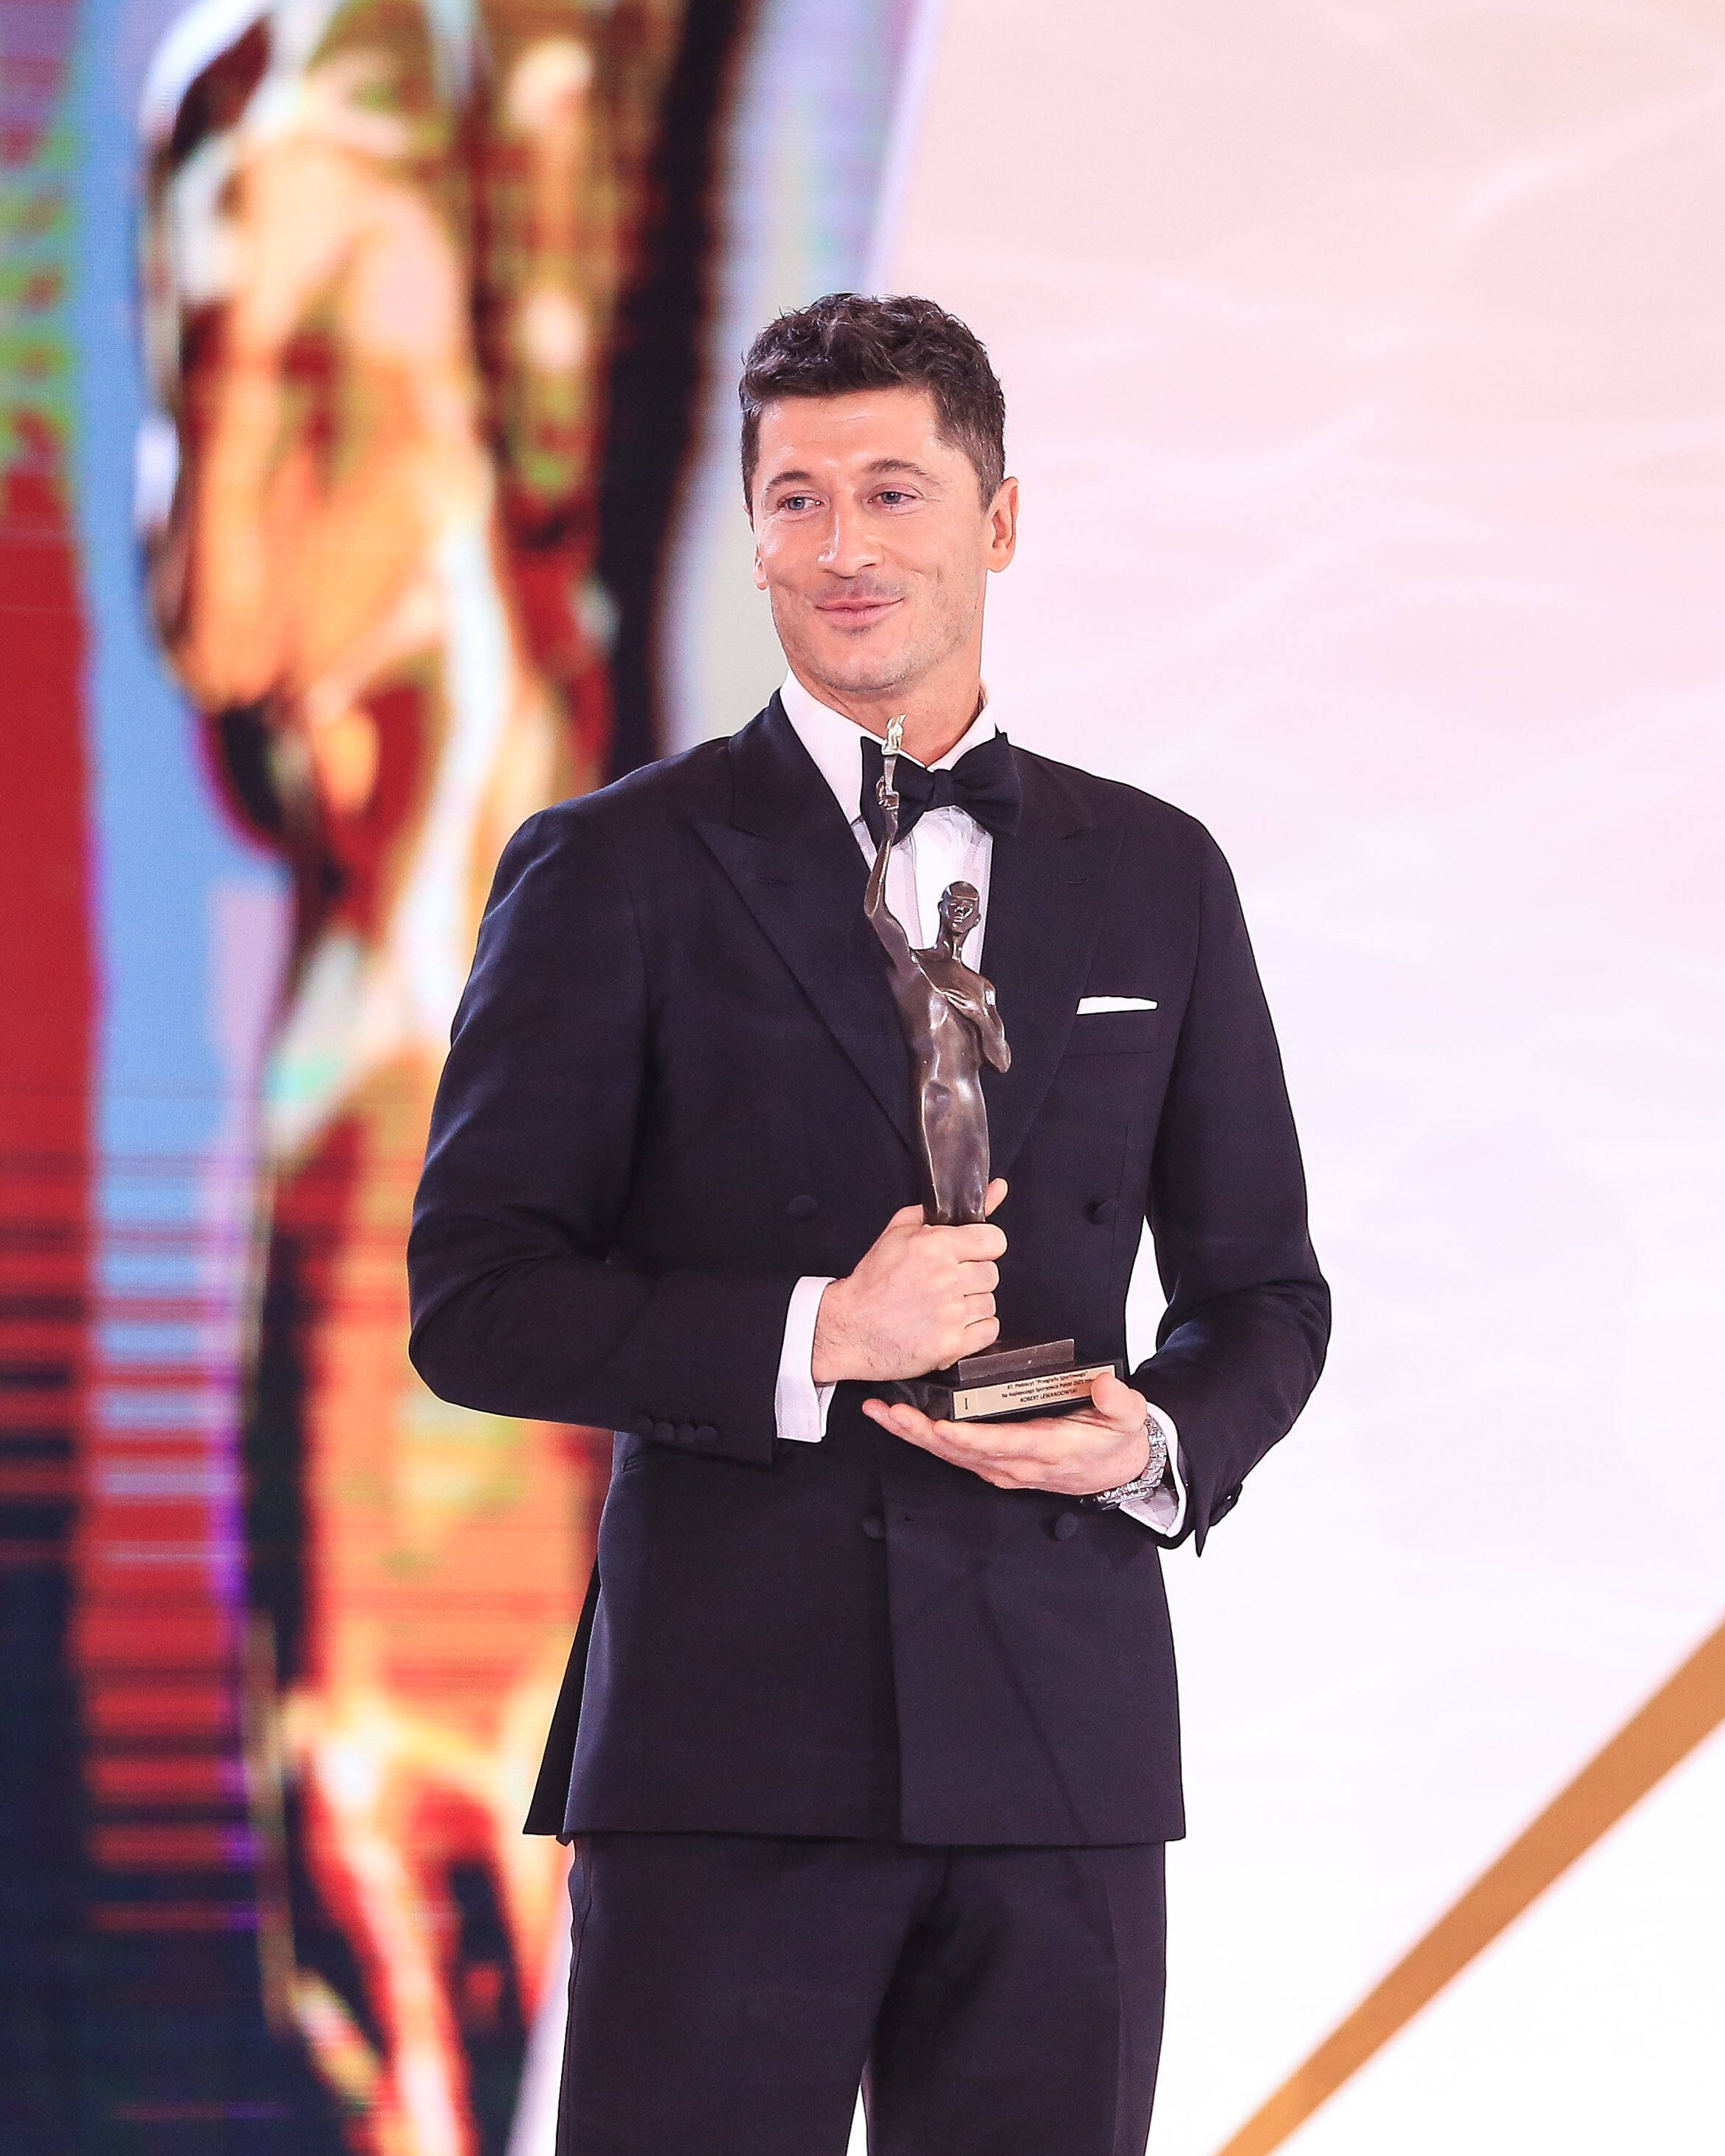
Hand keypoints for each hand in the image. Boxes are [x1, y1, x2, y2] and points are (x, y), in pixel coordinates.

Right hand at [811, 1180, 1007, 1383]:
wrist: (850, 1327)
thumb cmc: (874, 1279)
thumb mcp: (901, 1231)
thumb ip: (950, 1209)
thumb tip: (998, 1188)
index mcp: (935, 1246)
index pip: (995, 1241)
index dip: (983, 1247)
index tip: (969, 1254)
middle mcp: (946, 1279)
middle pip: (991, 1274)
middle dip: (972, 1277)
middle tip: (946, 1283)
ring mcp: (950, 1314)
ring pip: (990, 1302)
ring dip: (972, 1304)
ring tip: (944, 1305)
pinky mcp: (951, 1345)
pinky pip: (989, 1330)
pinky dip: (975, 1330)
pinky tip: (951, 1325)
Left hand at [860, 1368, 1152, 1496]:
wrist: (1118, 1468)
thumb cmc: (1116, 1438)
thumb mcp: (1128, 1417)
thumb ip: (1118, 1401)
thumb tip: (1102, 1385)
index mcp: (1048, 1448)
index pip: (1001, 1444)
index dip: (968, 1439)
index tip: (939, 1427)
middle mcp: (1018, 1463)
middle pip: (961, 1452)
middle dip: (921, 1434)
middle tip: (889, 1413)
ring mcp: (1003, 1467)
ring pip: (951, 1455)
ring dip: (914, 1435)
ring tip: (881, 1413)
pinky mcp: (995, 1464)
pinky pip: (954, 1455)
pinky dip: (925, 1440)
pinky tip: (901, 1422)